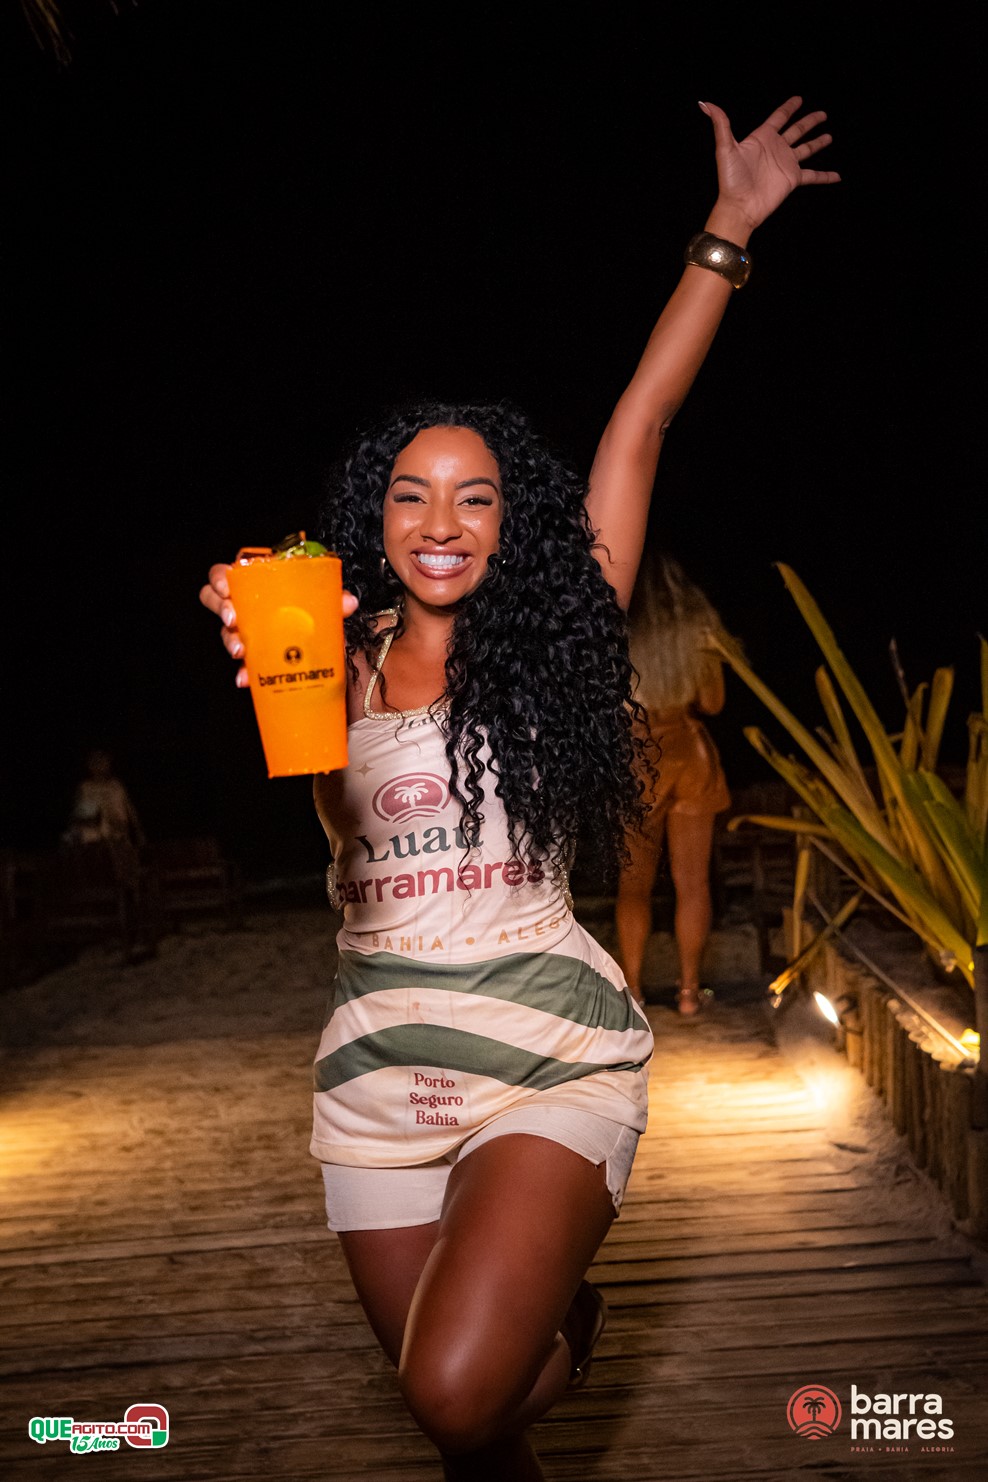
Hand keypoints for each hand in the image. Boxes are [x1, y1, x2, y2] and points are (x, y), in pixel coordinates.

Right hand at [198, 563, 358, 688]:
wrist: (319, 645)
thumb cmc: (311, 612)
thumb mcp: (321, 604)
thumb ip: (333, 600)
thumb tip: (348, 602)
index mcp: (256, 584)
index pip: (226, 574)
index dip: (219, 578)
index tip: (226, 586)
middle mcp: (245, 606)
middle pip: (215, 600)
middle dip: (220, 608)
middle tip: (233, 619)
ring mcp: (246, 632)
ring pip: (225, 632)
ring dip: (230, 641)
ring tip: (241, 651)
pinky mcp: (253, 658)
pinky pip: (242, 665)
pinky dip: (244, 673)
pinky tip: (246, 678)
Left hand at [702, 95, 839, 238]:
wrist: (739, 206)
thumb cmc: (730, 179)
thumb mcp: (725, 148)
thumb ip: (721, 124)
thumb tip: (706, 103)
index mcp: (762, 138)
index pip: (779, 118)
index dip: (789, 108)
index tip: (799, 99)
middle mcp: (776, 149)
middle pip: (796, 130)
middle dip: (809, 122)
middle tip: (822, 114)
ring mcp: (785, 164)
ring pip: (806, 149)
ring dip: (818, 143)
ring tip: (830, 135)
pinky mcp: (792, 179)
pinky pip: (813, 176)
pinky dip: (825, 176)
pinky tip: (837, 175)